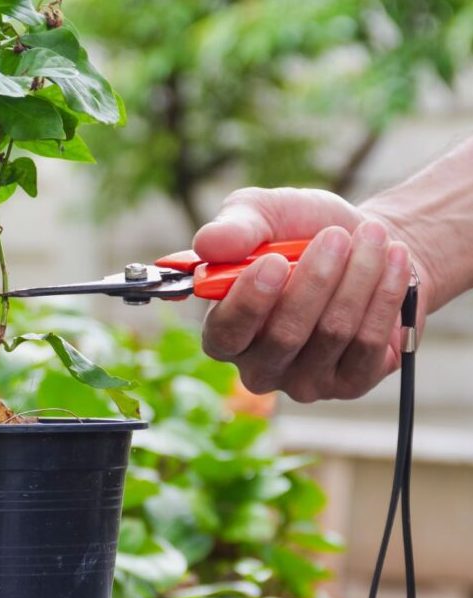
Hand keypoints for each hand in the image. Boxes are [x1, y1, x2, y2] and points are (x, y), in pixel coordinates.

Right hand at [193, 187, 421, 401]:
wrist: (361, 243)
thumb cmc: (300, 229)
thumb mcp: (265, 213)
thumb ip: (235, 226)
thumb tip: (207, 244)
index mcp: (224, 330)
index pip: (224, 335)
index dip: (248, 302)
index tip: (273, 260)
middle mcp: (258, 365)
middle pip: (282, 337)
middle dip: (315, 280)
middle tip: (337, 235)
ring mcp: (304, 381)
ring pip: (331, 334)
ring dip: (358, 277)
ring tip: (372, 235)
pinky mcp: (350, 382)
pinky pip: (368, 343)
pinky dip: (384, 295)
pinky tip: (393, 261)